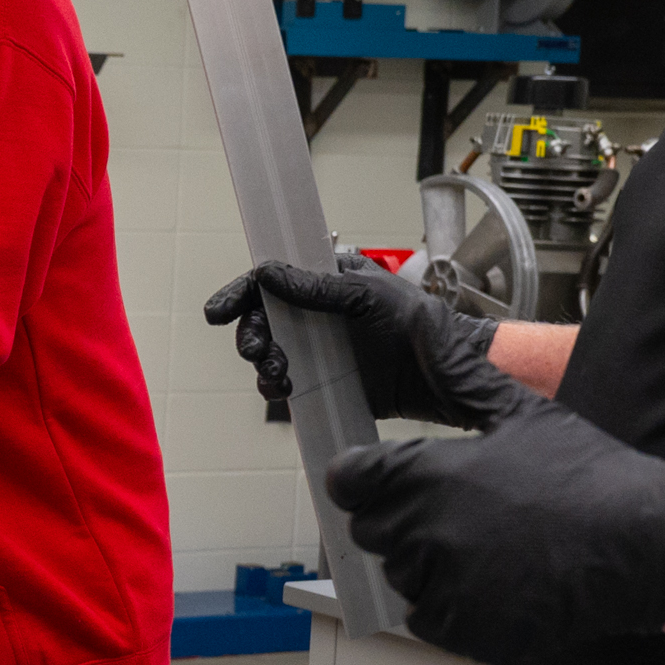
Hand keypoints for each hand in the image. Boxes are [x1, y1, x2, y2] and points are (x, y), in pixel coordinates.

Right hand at [203, 259, 495, 421]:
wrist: (445, 377)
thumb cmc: (419, 325)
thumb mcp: (367, 296)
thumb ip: (317, 287)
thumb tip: (269, 274)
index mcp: (327, 281)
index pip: (272, 281)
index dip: (242, 294)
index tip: (219, 312)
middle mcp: (317, 314)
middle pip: (263, 321)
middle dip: (253, 336)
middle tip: (261, 352)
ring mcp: (319, 349)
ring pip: (270, 354)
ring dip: (264, 365)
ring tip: (279, 376)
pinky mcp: (324, 381)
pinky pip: (286, 383)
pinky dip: (277, 387)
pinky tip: (287, 390)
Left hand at [322, 404, 664, 664]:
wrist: (644, 544)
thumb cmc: (587, 477)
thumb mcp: (518, 411)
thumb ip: (457, 372)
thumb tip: (423, 324)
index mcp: (429, 473)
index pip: (348, 481)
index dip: (363, 478)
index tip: (385, 480)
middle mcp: (427, 531)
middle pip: (369, 529)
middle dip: (401, 519)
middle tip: (459, 513)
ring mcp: (443, 584)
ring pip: (398, 574)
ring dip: (426, 564)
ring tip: (487, 546)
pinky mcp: (463, 629)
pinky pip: (425, 617)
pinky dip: (448, 605)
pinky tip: (493, 581)